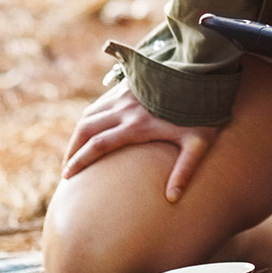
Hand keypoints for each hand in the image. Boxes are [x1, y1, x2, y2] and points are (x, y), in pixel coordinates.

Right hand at [62, 81, 220, 201]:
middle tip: (68, 168)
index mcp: (137, 126)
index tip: (67, 176)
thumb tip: (172, 199)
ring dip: (78, 133)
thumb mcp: (198, 142)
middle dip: (72, 150)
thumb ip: (184, 170)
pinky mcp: (129, 84)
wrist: (204, 73)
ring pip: (90, 114)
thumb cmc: (203, 110)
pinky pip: (101, 102)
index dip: (79, 161)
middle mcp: (125, 109)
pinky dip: (90, 117)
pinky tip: (93, 127)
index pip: (98, 146)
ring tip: (75, 151)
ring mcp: (126, 95)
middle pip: (86, 129)